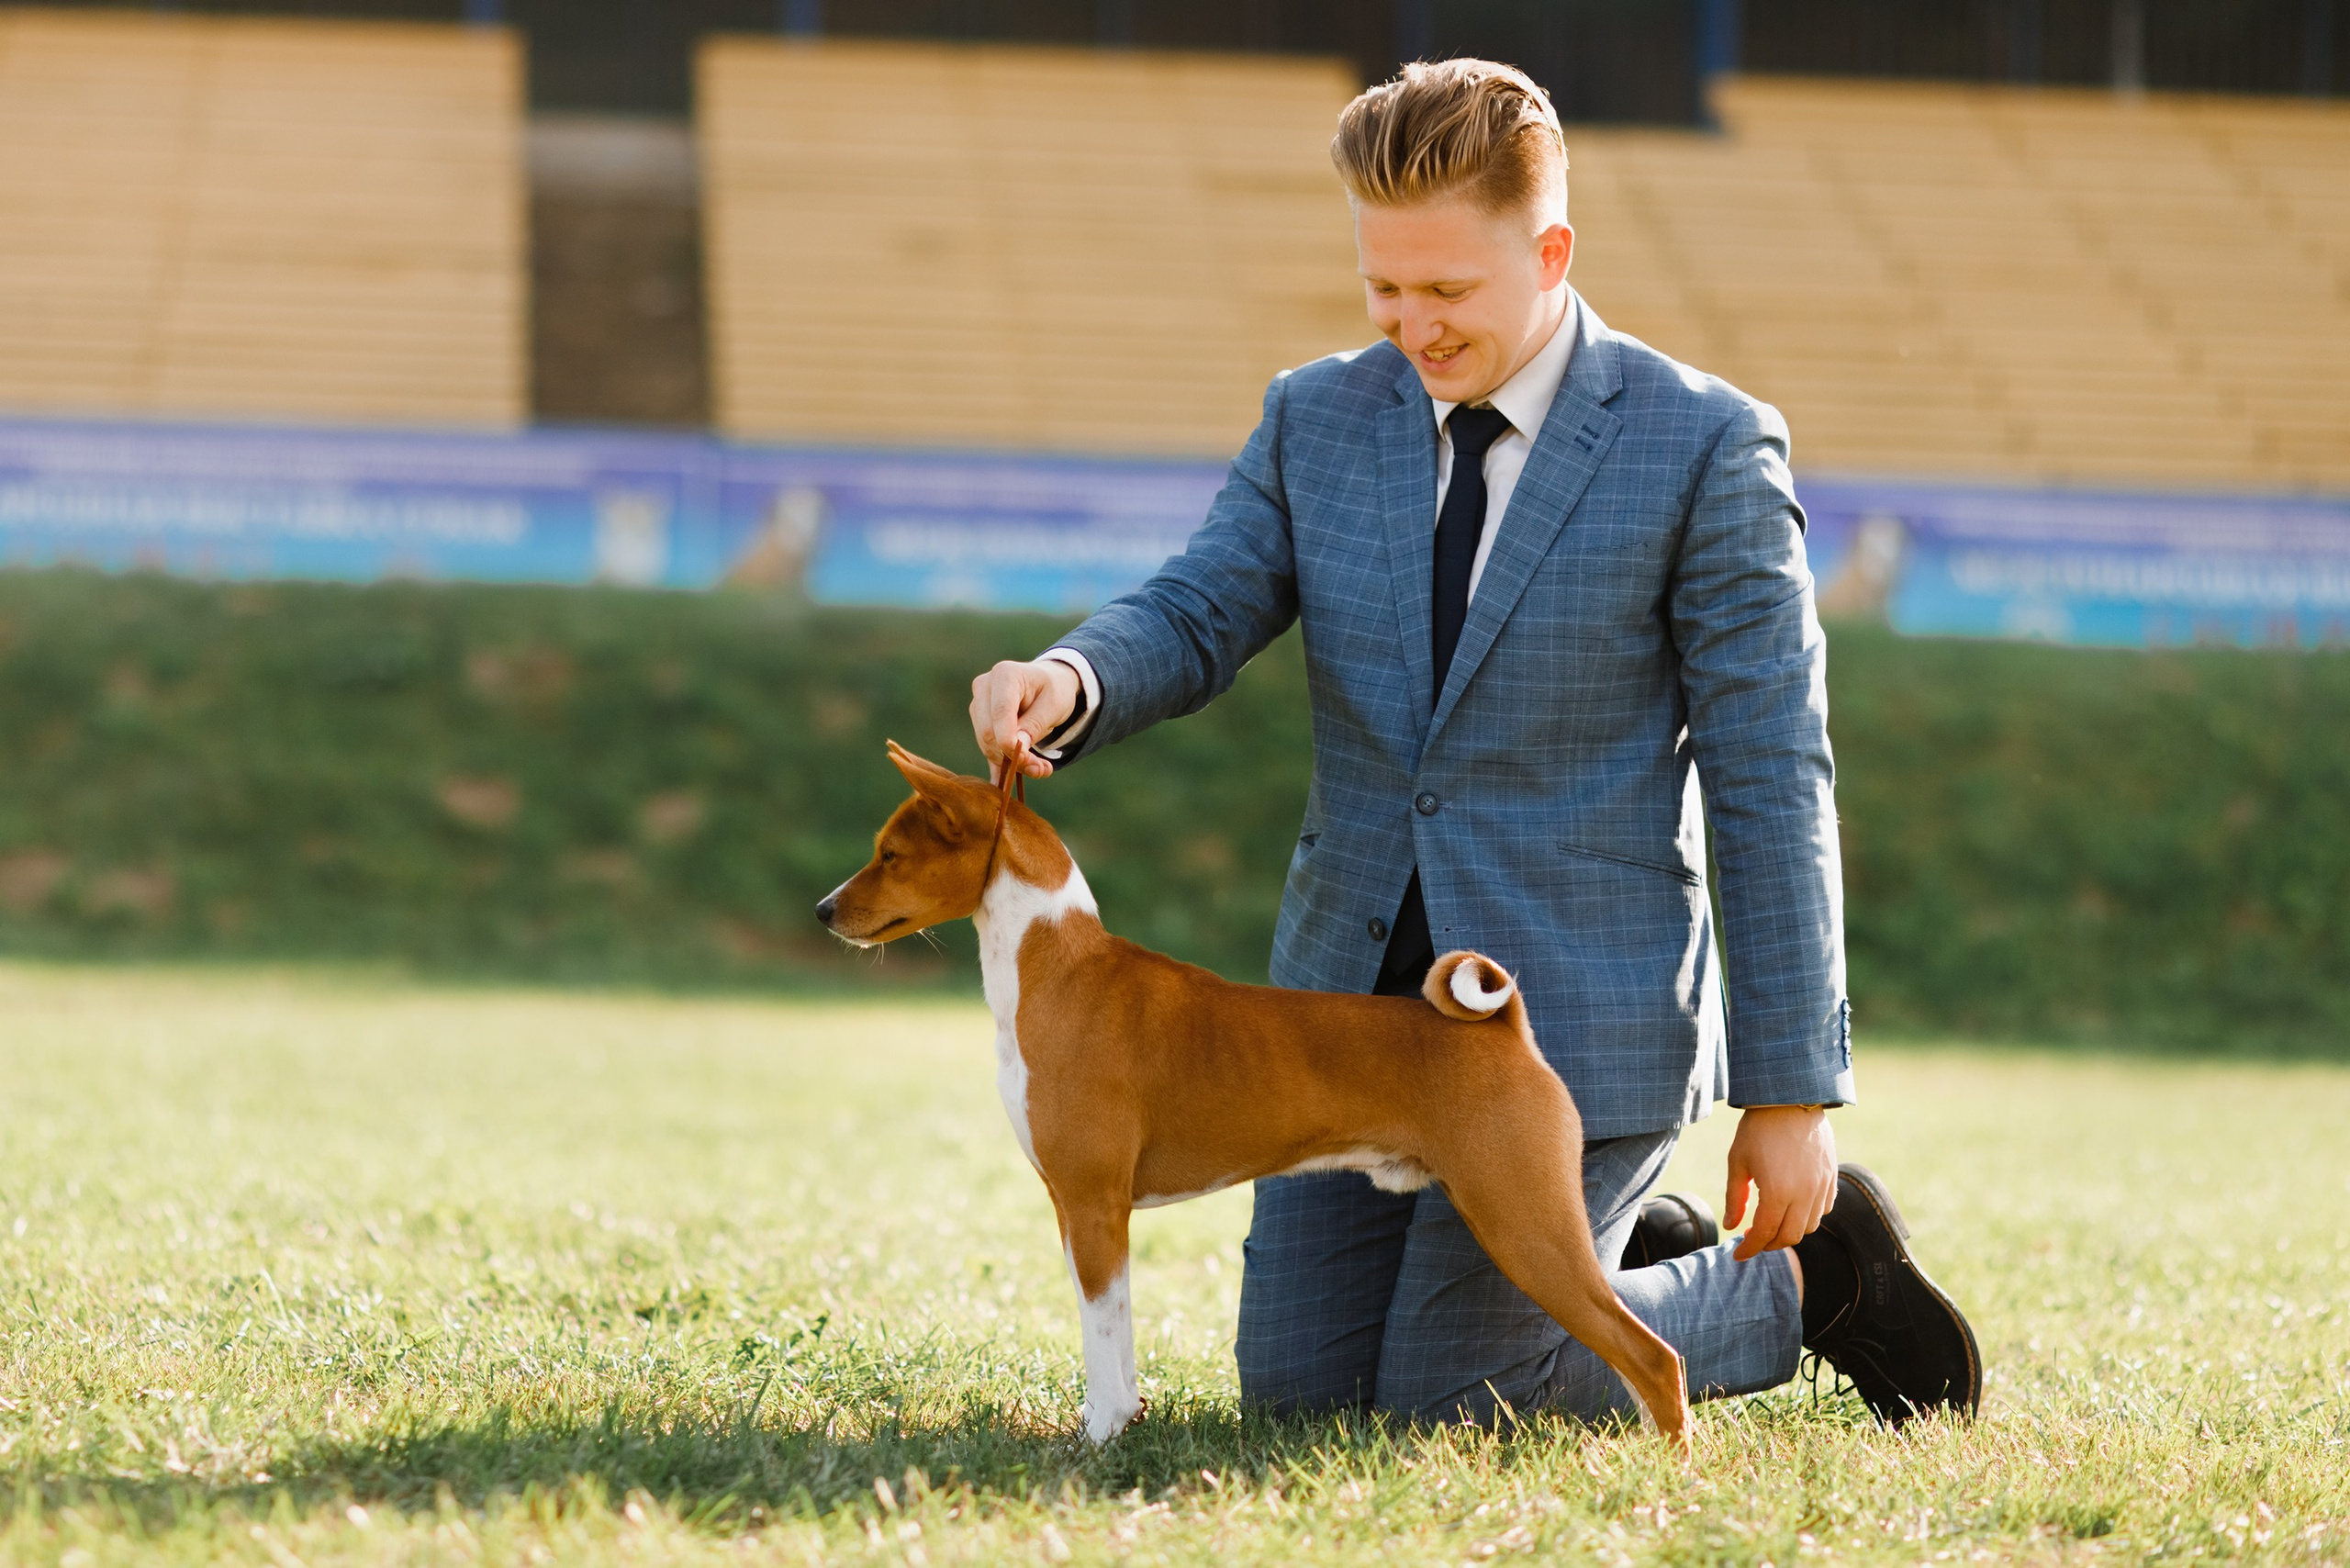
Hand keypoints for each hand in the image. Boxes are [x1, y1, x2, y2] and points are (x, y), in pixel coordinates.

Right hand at [968, 659, 1076, 781]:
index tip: (1024, 760)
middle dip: (1011, 756)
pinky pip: (986, 749)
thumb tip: (1016, 749)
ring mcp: (978, 704)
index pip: (1000, 712)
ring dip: (1011, 762)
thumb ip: (1035, 725)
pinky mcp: (978, 722)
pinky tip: (1012, 779)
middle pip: (988, 732)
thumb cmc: (1053, 689)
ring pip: (986, 744)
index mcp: (1005, 675)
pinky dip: (1002, 766)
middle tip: (1039, 769)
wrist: (1046, 683)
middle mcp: (984, 687)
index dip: (1008, 740)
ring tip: (1039, 768)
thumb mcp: (1054, 705)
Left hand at [1722, 1105, 1836, 1260]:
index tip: (1738, 1255)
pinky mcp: (1831, 1176)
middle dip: (1770, 1243)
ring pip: (1810, 1225)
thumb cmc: (1758, 1129)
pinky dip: (1809, 1216)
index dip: (1750, 1248)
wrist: (1790, 1099)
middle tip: (1754, 1238)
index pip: (1765, 1233)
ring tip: (1771, 1222)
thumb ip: (1734, 1198)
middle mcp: (1805, 1194)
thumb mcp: (1737, 1162)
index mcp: (1778, 1192)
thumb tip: (1732, 1226)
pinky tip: (1793, 1207)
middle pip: (1790, 1236)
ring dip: (1790, 1231)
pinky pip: (1825, 1208)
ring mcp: (1822, 1185)